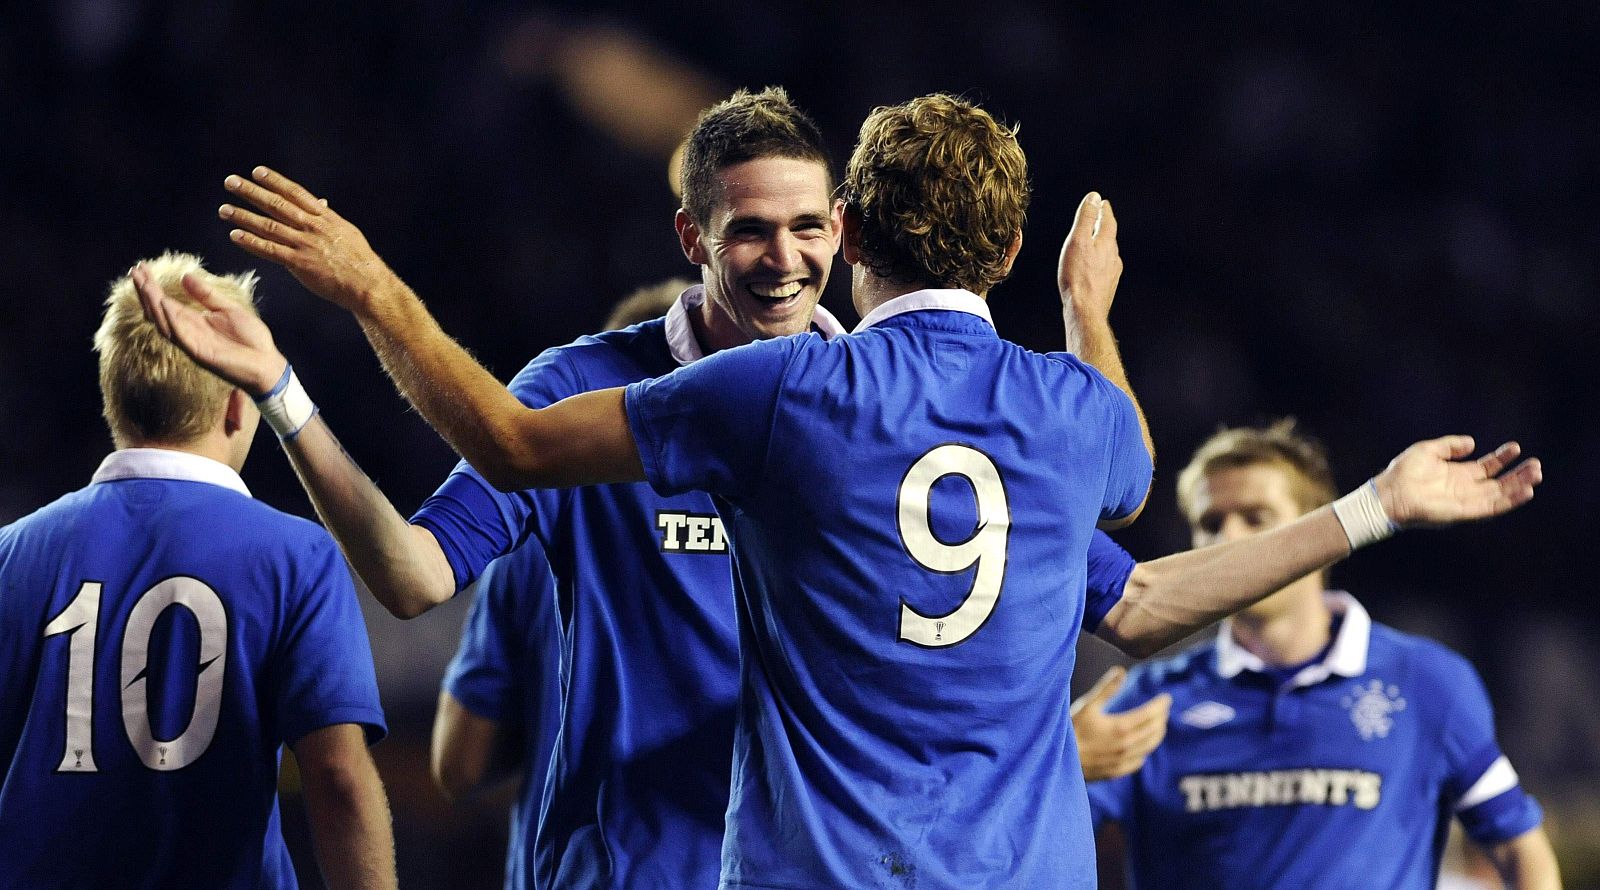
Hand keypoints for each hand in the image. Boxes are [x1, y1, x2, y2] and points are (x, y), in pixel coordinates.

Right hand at [131, 263, 287, 396]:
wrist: (268, 363)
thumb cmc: (251, 339)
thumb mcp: (229, 309)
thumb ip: (206, 295)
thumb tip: (185, 276)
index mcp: (194, 322)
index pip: (166, 302)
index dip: (153, 287)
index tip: (141, 268)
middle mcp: (188, 332)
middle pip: (159, 311)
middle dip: (146, 292)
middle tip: (135, 272)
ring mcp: (191, 343)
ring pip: (164, 322)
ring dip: (153, 303)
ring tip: (144, 284)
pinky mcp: (199, 353)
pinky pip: (180, 335)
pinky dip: (171, 319)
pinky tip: (164, 303)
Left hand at [219, 166, 395, 314]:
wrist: (367, 283)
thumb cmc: (359, 260)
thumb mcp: (345, 232)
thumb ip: (328, 218)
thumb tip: (320, 203)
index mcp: (324, 217)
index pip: (295, 193)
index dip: (275, 181)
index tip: (257, 172)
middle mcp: (312, 227)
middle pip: (276, 204)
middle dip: (251, 192)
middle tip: (231, 182)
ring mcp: (305, 244)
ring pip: (268, 225)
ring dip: (243, 216)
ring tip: (224, 209)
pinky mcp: (299, 263)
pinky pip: (270, 250)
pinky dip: (251, 241)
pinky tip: (235, 235)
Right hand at [1058, 191, 1121, 332]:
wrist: (1085, 309)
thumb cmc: (1078, 276)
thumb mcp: (1078, 240)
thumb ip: (1086, 218)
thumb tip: (1094, 198)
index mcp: (1106, 242)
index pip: (1108, 220)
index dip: (1104, 210)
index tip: (1102, 203)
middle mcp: (1113, 256)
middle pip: (1109, 236)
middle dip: (1103, 225)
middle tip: (1099, 217)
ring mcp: (1111, 272)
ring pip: (1107, 252)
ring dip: (1101, 244)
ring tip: (1093, 241)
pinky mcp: (1106, 285)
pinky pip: (1104, 267)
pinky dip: (1098, 260)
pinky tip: (1091, 266)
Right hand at [1071, 666, 1169, 781]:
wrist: (1057, 759)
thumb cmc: (1070, 729)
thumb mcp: (1087, 705)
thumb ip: (1106, 688)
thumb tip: (1122, 670)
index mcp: (1121, 727)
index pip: (1150, 714)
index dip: (1161, 705)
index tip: (1166, 698)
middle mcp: (1126, 745)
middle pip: (1154, 730)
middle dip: (1161, 718)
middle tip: (1164, 709)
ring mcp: (1122, 760)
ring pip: (1149, 746)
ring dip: (1157, 734)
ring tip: (1159, 725)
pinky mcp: (1115, 771)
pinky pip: (1138, 762)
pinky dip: (1144, 751)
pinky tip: (1143, 749)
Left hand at [1373, 437, 1542, 526]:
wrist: (1388, 494)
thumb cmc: (1403, 472)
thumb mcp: (1428, 450)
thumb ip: (1450, 445)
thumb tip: (1473, 443)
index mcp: (1457, 474)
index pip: (1487, 467)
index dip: (1502, 458)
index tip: (1516, 447)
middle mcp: (1464, 489)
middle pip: (1499, 483)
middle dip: (1518, 474)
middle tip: (1536, 465)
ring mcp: (1465, 501)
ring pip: (1499, 495)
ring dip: (1518, 487)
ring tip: (1536, 476)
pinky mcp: (1463, 512)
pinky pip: (1490, 508)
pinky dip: (1508, 501)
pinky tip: (1524, 492)